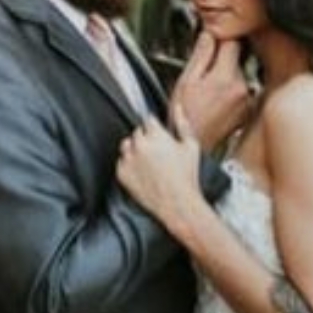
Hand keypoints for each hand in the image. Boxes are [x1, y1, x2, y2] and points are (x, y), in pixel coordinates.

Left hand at [116, 116, 202, 234]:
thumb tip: (177, 108)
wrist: (178, 204)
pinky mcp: (122, 174)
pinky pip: (122, 162)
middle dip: (146, 139)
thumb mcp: (191, 146)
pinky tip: (143, 173)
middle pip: (137, 133)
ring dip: (135, 150)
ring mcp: (129, 160)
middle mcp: (139, 145)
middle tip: (158, 153)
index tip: (160, 137)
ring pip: (127, 146)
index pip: (148, 120)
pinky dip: (130, 165)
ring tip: (149, 163)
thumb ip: (182, 123)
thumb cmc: (187, 177)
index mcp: (155, 135)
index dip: (156, 128)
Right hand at [169, 32, 251, 153]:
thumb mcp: (186, 80)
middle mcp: (243, 88)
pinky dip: (230, 91)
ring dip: (225, 76)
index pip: (233, 42)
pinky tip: (214, 101)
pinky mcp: (247, 111)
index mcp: (227, 77)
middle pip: (237, 59)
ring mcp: (247, 101)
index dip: (219, 39)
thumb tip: (209, 34)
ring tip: (206, 91)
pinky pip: (241, 90)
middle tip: (203, 72)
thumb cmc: (185, 117)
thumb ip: (201, 54)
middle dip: (221, 60)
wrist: (193, 146)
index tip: (210, 42)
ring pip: (238, 74)